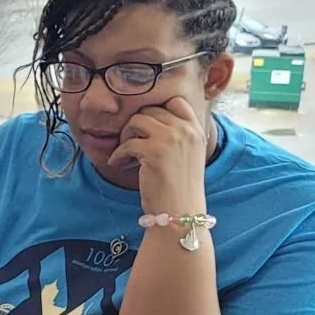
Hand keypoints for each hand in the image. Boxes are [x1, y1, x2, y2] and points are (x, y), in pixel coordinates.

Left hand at [113, 97, 210, 216]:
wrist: (181, 213)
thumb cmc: (180, 188)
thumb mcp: (188, 154)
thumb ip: (178, 134)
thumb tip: (152, 119)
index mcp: (196, 129)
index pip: (176, 101)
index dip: (157, 110)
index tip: (147, 127)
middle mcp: (186, 130)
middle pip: (151, 110)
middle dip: (136, 125)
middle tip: (131, 143)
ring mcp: (171, 138)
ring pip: (137, 120)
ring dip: (126, 135)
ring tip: (125, 153)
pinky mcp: (154, 151)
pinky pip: (127, 143)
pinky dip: (118, 154)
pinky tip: (118, 164)